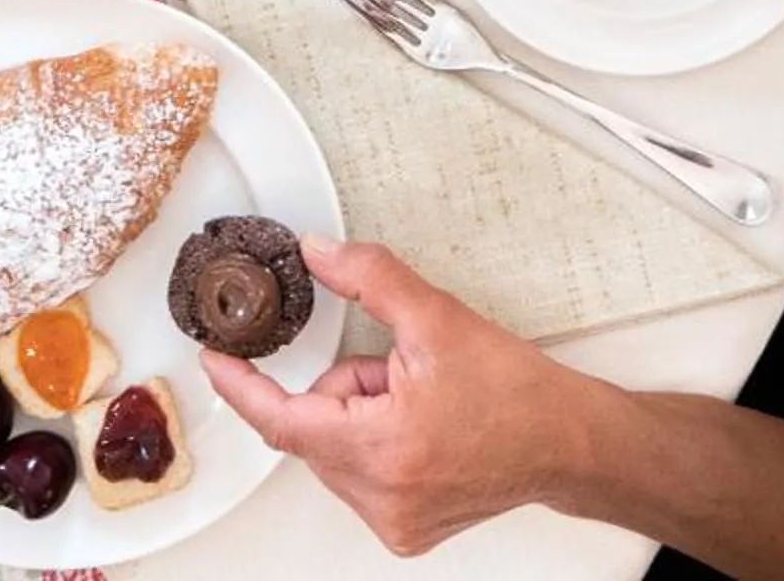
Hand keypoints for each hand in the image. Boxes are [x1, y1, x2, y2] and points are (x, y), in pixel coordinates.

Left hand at [203, 237, 613, 554]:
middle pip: (315, 425)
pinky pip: (359, 474)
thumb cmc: (518, 394)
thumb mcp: (437, 318)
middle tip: (402, 372)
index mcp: (381, 449)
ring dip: (362, 416)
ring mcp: (393, 520)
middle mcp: (381, 497)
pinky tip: (426, 431)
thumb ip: (368, 279)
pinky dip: (377, 444)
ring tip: (424, 403)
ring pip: (336, 448)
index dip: (241, 385)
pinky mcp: (405, 530)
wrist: (569, 443)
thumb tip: (317, 254)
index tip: (214, 359)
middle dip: (347, 388)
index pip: (281, 418)